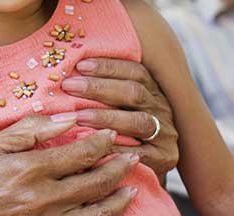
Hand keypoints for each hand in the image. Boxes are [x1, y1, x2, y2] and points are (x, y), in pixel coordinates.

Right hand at [0, 114, 138, 214]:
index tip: (110, 134)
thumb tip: (66, 119)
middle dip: (118, 166)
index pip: (79, 153)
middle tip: (131, 155)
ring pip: (97, 210)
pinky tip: (113, 210)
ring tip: (131, 184)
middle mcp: (44, 197)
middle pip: (95, 180)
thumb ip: (30, 130)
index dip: (100, 142)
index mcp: (31, 168)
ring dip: (119, 195)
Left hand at [61, 58, 178, 177]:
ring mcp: (165, 134)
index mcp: (152, 90)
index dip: (109, 66)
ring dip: (105, 117)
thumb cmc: (125, 129)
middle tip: (69, 86)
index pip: (135, 71)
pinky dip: (117, 147)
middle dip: (99, 87)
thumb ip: (103, 90)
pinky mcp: (165, 157)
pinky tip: (95, 145)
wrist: (150, 169)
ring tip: (78, 116)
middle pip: (134, 92)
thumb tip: (68, 75)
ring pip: (139, 121)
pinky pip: (141, 153)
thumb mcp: (120, 104)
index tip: (80, 65)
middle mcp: (161, 109)